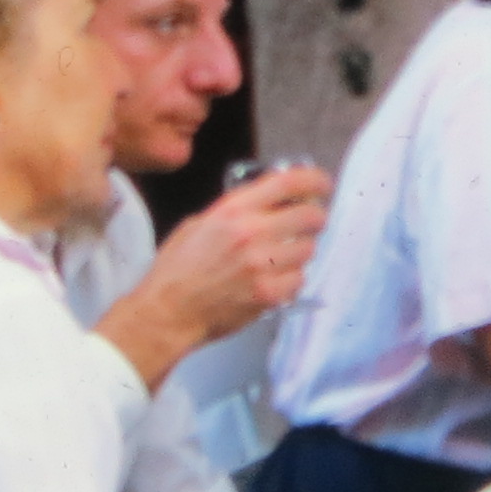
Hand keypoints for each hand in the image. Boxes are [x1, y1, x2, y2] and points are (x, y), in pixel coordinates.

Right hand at [165, 167, 331, 335]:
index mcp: (233, 211)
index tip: (322, 184)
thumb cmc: (178, 271)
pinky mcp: (269, 294)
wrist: (168, 311)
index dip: (314, 180)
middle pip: (310, 215)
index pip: (288, 183)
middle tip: (310, 222)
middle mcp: (251, 233)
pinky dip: (291, 279)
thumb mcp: (199, 224)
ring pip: (308, 249)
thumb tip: (270, 203)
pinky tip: (274, 280)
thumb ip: (235, 211)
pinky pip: (300, 279)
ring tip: (281, 257)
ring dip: (300, 251)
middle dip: (315, 218)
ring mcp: (262, 265)